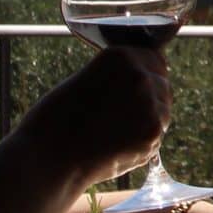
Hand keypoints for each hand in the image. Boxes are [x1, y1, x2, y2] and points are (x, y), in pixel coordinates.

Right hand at [12, 46, 171, 186]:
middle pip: (162, 85)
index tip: (139, 87)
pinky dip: (143, 142)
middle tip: (124, 116)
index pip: (154, 59)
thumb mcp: (87, 81)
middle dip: (150, 98)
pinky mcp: (152, 135)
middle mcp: (141, 76)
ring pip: (164, 111)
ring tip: (117, 133)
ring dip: (149, 120)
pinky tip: (119, 146)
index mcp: (121, 56)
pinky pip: (157, 136)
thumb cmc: (57, 120)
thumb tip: (147, 86)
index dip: (147, 73)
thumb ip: (118, 78)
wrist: (49, 155)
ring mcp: (151, 105)